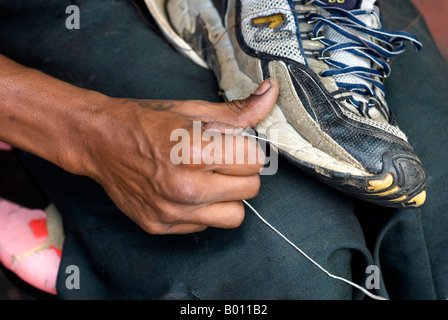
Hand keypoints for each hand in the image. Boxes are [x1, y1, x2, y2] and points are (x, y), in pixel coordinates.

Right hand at [80, 79, 278, 233]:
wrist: (99, 141)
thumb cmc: (146, 121)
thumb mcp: (193, 111)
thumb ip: (238, 111)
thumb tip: (271, 92)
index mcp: (193, 150)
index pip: (255, 161)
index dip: (247, 150)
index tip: (233, 146)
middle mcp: (184, 187)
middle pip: (250, 190)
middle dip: (242, 172)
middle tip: (221, 161)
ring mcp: (171, 211)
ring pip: (235, 216)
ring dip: (228, 197)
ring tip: (209, 180)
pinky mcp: (161, 226)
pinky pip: (206, 226)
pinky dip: (203, 211)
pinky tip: (186, 192)